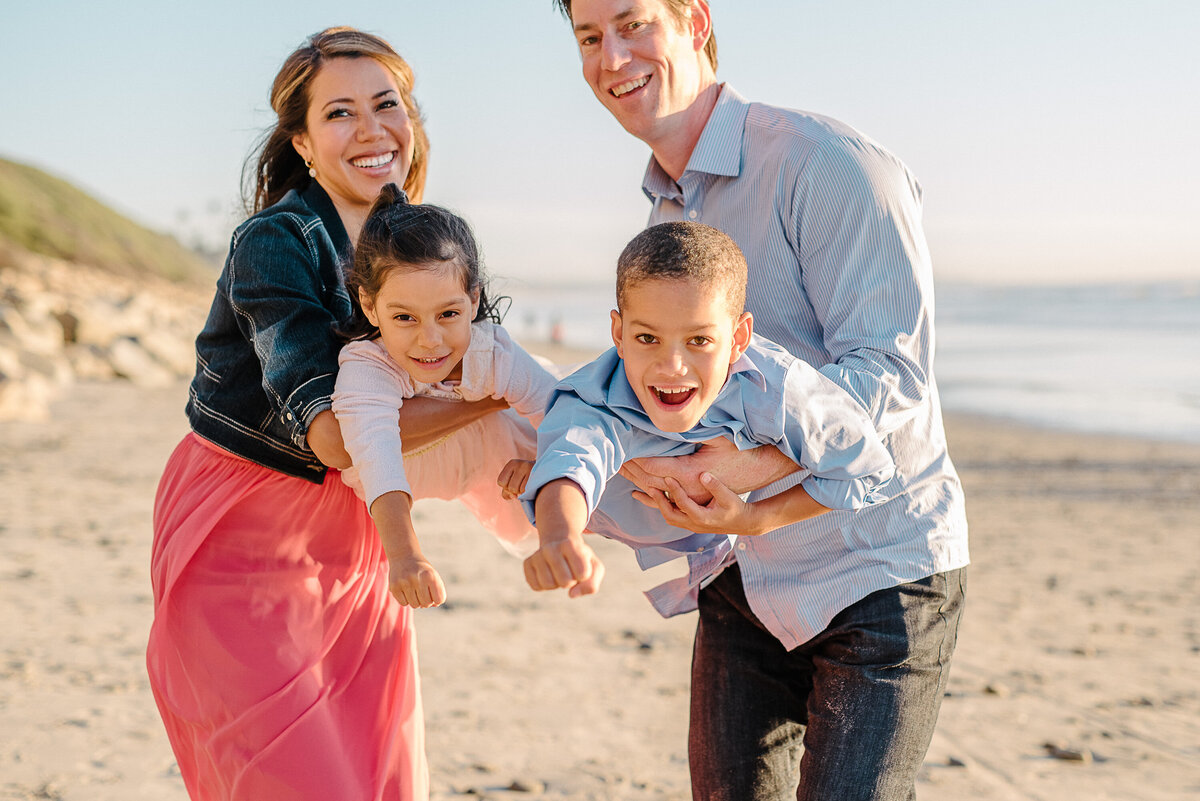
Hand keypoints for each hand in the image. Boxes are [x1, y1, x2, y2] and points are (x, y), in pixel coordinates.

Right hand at [388, 556, 446, 607]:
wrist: (403, 555)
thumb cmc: (421, 569)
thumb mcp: (433, 575)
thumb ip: (437, 590)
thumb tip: (435, 605)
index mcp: (430, 575)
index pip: (439, 600)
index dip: (437, 599)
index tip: (434, 594)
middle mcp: (418, 578)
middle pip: (426, 604)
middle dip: (426, 601)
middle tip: (423, 591)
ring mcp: (404, 583)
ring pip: (415, 605)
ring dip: (416, 601)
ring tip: (414, 590)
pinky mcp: (394, 587)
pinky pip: (404, 603)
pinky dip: (406, 600)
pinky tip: (406, 589)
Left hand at [497, 459, 532, 500]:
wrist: (547, 473)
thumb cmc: (528, 479)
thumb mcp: (515, 481)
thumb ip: (507, 490)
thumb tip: (512, 496)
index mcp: (512, 464)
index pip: (501, 481)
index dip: (506, 487)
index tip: (514, 485)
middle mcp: (519, 464)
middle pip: (509, 487)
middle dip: (514, 491)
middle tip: (522, 486)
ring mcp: (529, 469)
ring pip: (517, 490)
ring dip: (521, 493)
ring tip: (527, 487)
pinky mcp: (536, 475)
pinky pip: (525, 491)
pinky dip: (527, 493)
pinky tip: (531, 488)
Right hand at [523, 536, 604, 597]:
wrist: (560, 544)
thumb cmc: (581, 559)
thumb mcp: (594, 568)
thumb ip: (591, 584)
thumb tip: (572, 595)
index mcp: (570, 545)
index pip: (582, 574)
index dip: (584, 576)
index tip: (582, 567)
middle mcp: (551, 547)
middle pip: (565, 582)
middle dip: (570, 582)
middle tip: (569, 571)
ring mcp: (537, 554)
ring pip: (548, 584)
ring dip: (556, 584)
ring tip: (559, 572)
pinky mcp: (527, 563)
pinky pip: (536, 586)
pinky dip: (544, 586)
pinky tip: (548, 574)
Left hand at [621, 438, 798, 504]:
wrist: (757, 477)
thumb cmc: (739, 453)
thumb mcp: (717, 437)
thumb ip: (695, 431)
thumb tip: (675, 418)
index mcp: (689, 473)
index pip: (654, 467)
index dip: (637, 457)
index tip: (625, 445)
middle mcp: (686, 490)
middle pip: (649, 481)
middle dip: (631, 468)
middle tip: (615, 454)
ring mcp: (689, 499)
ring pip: (654, 492)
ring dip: (636, 480)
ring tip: (621, 468)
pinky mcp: (692, 503)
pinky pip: (666, 502)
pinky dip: (649, 497)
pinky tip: (636, 493)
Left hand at [634, 473, 764, 536]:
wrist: (744, 522)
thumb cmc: (737, 508)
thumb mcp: (729, 497)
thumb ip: (716, 486)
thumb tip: (702, 475)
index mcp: (704, 518)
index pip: (684, 505)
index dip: (675, 491)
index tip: (667, 477)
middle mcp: (695, 524)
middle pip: (670, 515)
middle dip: (658, 501)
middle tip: (648, 486)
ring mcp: (692, 525)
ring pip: (669, 517)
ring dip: (658, 504)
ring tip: (645, 491)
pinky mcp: (691, 522)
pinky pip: (673, 515)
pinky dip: (663, 506)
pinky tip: (656, 495)